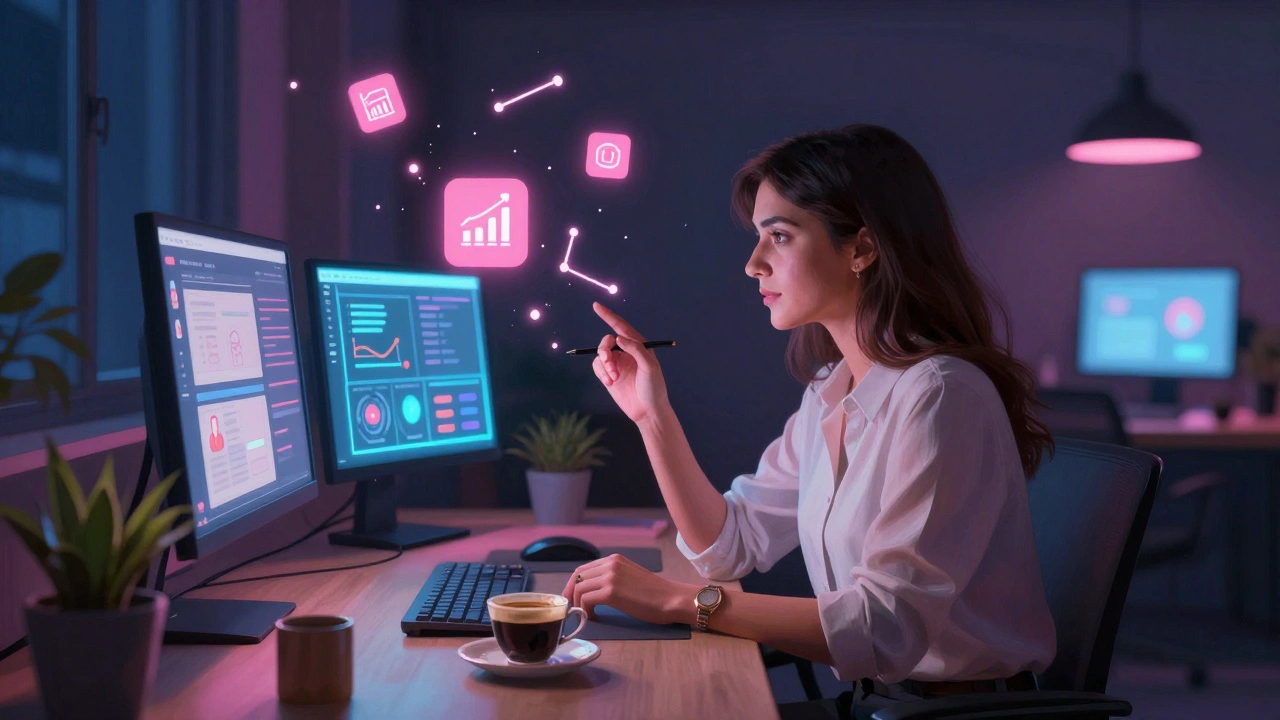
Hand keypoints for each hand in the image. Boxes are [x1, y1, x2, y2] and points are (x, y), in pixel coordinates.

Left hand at [562, 553, 695, 625]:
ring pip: (579, 588)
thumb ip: (612, 577)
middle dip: (570, 593)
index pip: (583, 569)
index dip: (573, 584)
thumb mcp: (630, 576)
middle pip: (577, 577)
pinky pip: (586, 600)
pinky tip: (594, 617)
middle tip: (571, 608)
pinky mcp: (611, 592)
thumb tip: (592, 590)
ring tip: (586, 614)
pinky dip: (585, 610)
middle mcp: (610, 564)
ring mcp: (610, 576)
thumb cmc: (655, 594)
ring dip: (578, 603)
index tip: (572, 598)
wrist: (671, 599)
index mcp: (614, 559)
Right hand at [591, 302, 669, 424]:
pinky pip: (597, 366)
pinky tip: (610, 382)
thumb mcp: (649, 366)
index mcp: (639, 345)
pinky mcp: (609, 375)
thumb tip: (618, 338)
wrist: (647, 411)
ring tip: (612, 377)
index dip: (608, 315)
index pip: (621, 326)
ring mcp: (617, 363)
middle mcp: (627, 352)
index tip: (596, 306)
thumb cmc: (653, 387)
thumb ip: (635, 349)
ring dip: (604, 365)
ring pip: (600, 354)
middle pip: (607, 341)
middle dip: (604, 349)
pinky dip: (601, 373)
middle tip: (608, 359)